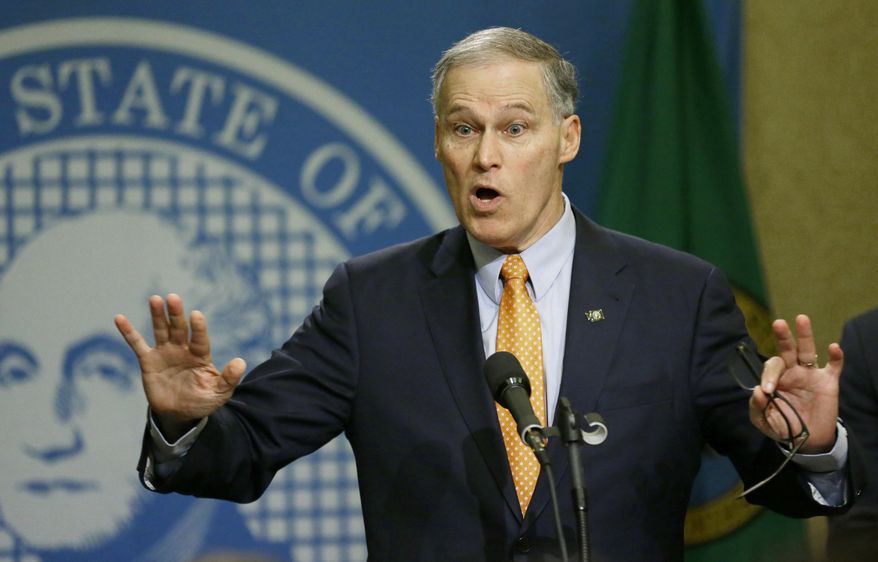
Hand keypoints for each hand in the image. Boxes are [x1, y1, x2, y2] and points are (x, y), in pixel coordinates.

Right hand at [114, 293, 245, 438]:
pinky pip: (137, 344)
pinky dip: (128, 332)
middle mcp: (182, 349)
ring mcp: (165, 353)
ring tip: (155, 299)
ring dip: (157, 315)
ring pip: (161, 330)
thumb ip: (229, 378)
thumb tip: (240, 362)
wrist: (180, 414)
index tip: (196, 315)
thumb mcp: (219, 393)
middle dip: (176, 314)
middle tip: (173, 297)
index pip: (200, 339)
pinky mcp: (148, 361)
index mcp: (200, 355)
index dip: (198, 328)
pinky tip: (119, 318)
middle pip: (179, 328)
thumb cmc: (202, 401)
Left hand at [750, 314, 843, 453]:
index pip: (771, 368)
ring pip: (808, 351)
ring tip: (801, 319)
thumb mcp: (764, 421)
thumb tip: (758, 391)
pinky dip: (835, 356)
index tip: (768, 391)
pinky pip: (834, 366)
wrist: (808, 440)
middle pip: (787, 350)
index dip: (768, 376)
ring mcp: (811, 375)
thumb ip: (757, 407)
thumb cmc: (784, 426)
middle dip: (782, 337)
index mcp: (775, 379)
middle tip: (778, 323)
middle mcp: (792, 372)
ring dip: (805, 335)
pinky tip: (833, 347)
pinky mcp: (829, 382)